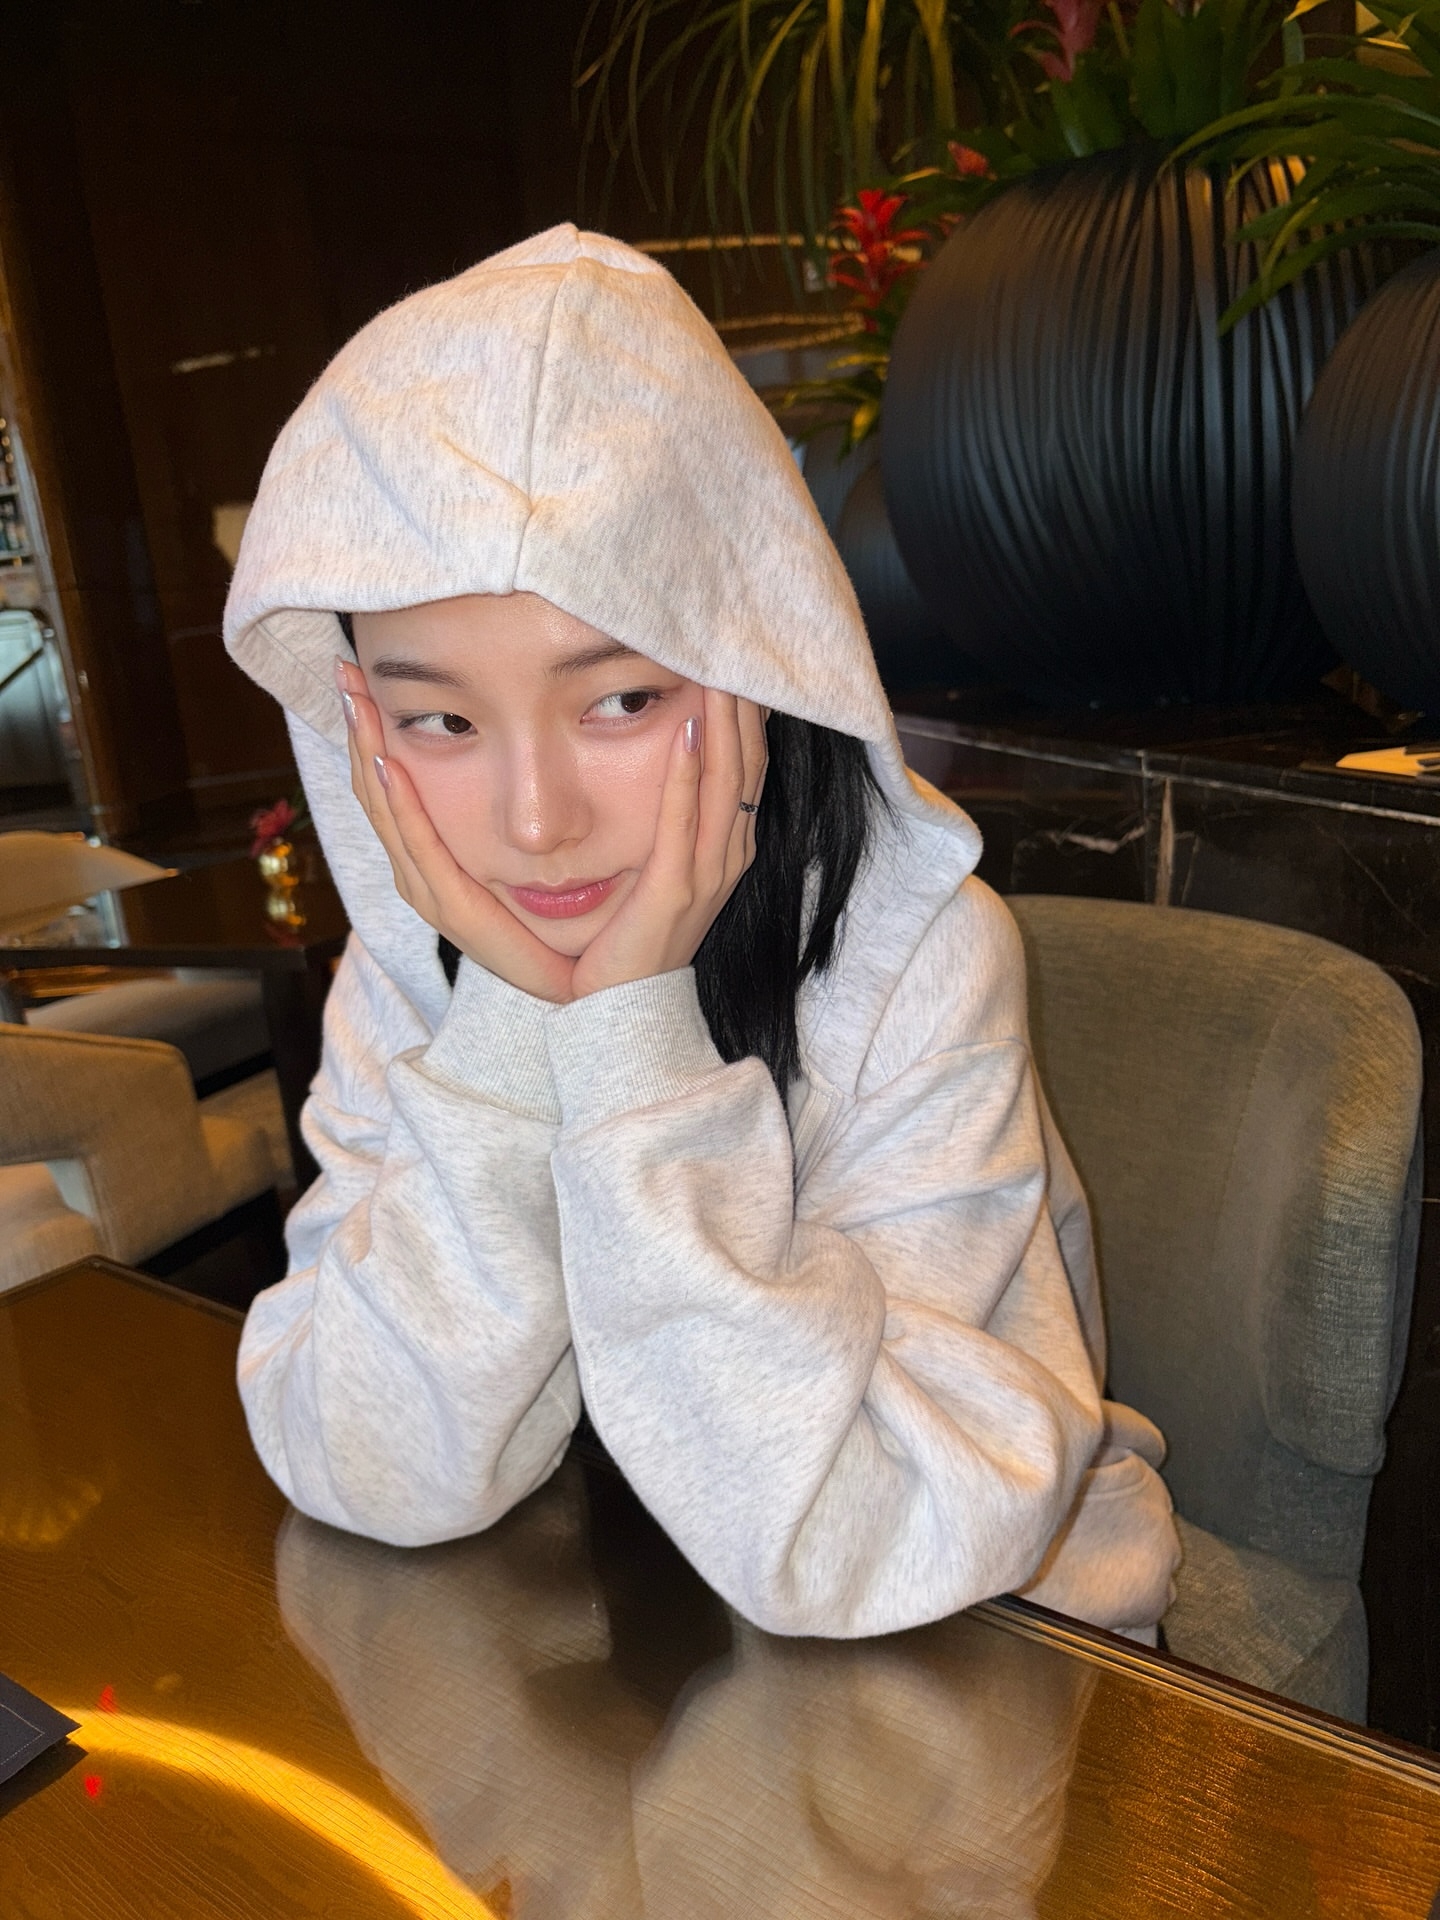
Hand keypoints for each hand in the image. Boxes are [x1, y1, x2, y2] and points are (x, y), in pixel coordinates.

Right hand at [336, 659, 576, 1003]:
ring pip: (383, 809)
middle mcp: (420, 871)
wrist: (586, 984)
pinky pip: (417, 845)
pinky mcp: (450, 906)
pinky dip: (399, 803)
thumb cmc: (567, 921)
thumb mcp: (537, 851)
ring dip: (366, 753)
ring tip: (355, 702)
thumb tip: (519, 739)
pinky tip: (387, 761)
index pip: (391, 781)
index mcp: (435, 856)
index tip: (360, 672)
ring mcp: (429, 890)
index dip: (372, 731)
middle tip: (342, 667)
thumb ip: (518, 808)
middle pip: (374, 788)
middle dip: (357, 729)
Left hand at [570, 686, 767, 998]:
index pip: (746, 766)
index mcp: (726, 847)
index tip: (735, 661)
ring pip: (728, 783)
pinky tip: (686, 730)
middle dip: (743, 704)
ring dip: (724, 724)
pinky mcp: (678, 891)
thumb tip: (661, 758)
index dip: (746, 714)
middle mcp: (729, 854)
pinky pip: (686, 821)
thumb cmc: (635, 936)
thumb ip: (668, 820)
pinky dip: (687, 774)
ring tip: (718, 670)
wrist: (626, 1009)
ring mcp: (709, 874)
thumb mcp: (660, 868)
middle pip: (747, 764)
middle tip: (732, 645)